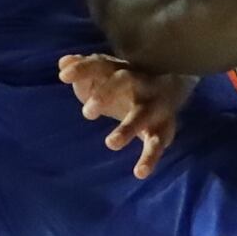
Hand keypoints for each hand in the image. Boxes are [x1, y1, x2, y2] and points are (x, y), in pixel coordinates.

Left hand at [60, 53, 190, 179]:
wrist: (173, 86)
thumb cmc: (124, 84)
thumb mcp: (104, 75)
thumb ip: (84, 71)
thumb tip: (63, 63)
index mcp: (119, 69)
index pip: (99, 63)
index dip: (83, 68)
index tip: (63, 76)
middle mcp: (139, 82)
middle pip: (124, 80)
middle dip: (106, 93)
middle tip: (86, 113)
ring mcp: (154, 104)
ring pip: (143, 114)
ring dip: (128, 128)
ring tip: (111, 144)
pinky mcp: (165, 127)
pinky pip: (158, 142)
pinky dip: (150, 157)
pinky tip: (140, 173)